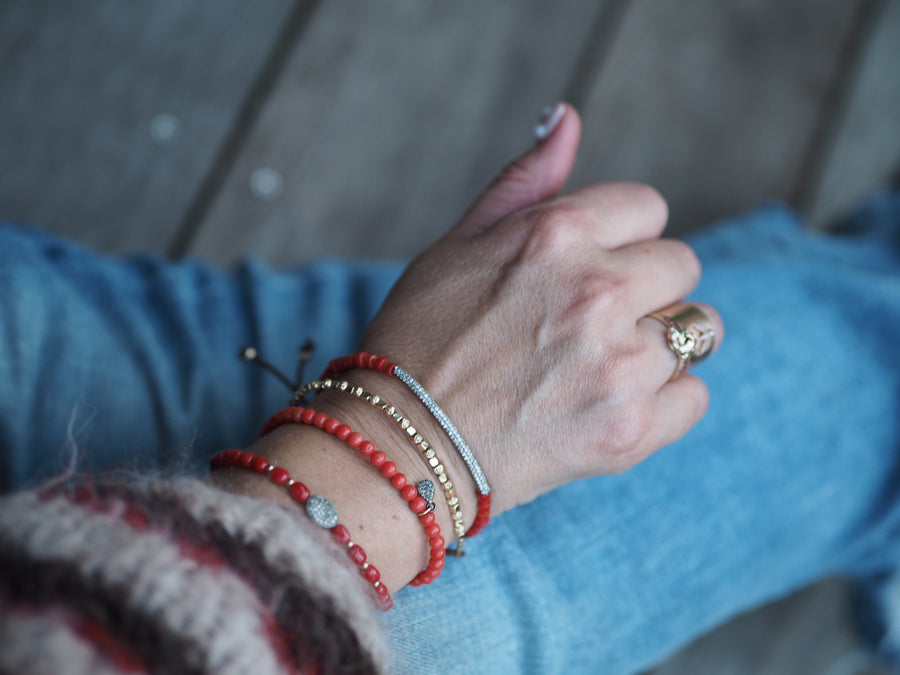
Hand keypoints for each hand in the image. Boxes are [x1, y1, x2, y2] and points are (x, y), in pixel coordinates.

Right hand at [359, 104, 723, 514]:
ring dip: (662, 342)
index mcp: (556, 235)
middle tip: (591, 323)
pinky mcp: (630, 431)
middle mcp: (598, 292)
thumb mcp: (457, 244)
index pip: (648, 207)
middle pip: (681, 266)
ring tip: (603, 366)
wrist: (402, 445)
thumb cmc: (421, 339)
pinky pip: (694, 396)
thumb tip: (567, 117)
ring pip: (699, 330)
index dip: (620, 237)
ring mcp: (618, 365)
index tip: (589, 268)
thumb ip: (524, 181)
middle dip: (645, 286)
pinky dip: (664, 401)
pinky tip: (612, 405)